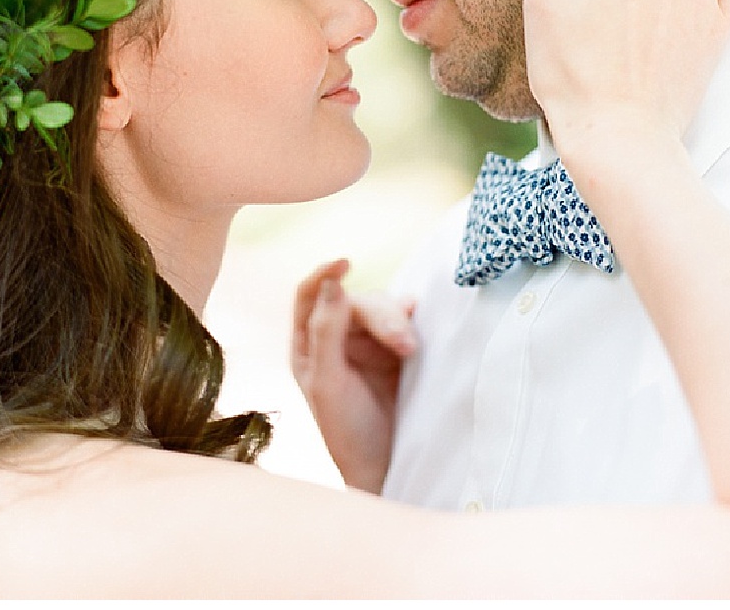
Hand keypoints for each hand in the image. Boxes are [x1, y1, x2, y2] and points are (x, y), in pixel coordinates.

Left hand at [291, 259, 416, 493]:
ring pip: (383, 310)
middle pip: (355, 302)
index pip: (309, 295)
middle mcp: (336, 338)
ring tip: (412, 350)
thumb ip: (326, 332)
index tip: (346, 262)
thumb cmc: (346, 432)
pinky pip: (405, 322)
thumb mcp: (328, 384)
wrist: (384, 467)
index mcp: (308, 344)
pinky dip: (412, 321)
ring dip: (399, 322)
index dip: (324, 274)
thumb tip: (333, 284)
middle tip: (405, 345)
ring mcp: (368, 344)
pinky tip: (421, 328)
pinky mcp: (396, 352)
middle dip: (381, 316)